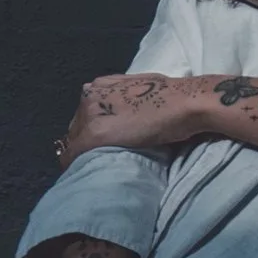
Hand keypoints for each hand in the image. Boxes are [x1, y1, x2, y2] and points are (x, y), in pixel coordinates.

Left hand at [57, 73, 226, 164]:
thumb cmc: (172, 97)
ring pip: (73, 140)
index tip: (97, 145)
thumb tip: (123, 116)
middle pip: (76, 126)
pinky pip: (75, 153)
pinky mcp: (95, 133)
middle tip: (97, 157)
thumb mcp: (141, 89)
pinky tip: (79, 173)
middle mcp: (90, 95)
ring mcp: (91, 113)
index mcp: (100, 85)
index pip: (84, 114)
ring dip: (81, 153)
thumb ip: (124, 99)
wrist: (184, 102)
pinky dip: (74, 164)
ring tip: (91, 167)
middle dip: (83, 142)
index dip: (88, 131)